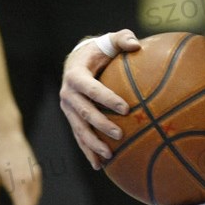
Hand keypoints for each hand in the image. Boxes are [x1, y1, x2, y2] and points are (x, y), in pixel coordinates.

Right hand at [59, 29, 140, 168]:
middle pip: (84, 113)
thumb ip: (122, 38)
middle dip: (101, 125)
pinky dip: (88, 151)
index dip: (106, 98)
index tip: (126, 108)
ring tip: (109, 156)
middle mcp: (68, 94)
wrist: (76, 61)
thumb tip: (136, 44)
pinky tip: (99, 165)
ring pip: (79, 130)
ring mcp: (68, 109)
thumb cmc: (99, 51)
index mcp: (76, 76)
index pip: (91, 89)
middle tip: (120, 134)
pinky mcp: (71, 119)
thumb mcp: (109, 41)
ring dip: (93, 144)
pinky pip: (79, 137)